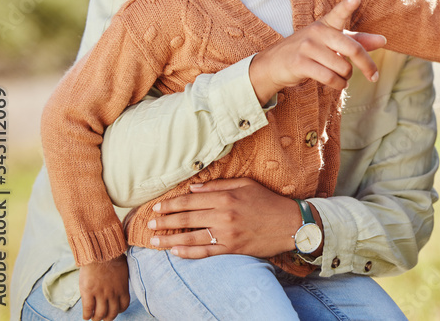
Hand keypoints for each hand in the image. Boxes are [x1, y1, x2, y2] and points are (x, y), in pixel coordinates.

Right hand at [78, 255, 129, 320]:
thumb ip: (121, 281)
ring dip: (96, 318)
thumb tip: (119, 286)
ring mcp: (100, 294)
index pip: (123, 306)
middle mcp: (112, 293)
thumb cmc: (111, 258)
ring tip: (94, 317)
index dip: (118, 310)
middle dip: (107, 318)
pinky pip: (88, 310)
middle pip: (112, 313)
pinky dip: (86, 315)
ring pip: (100, 314)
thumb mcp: (122, 271)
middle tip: (103, 317)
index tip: (114, 310)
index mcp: (122, 288)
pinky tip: (85, 316)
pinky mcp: (88, 292)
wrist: (100, 251)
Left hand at [147, 178, 304, 258]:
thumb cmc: (268, 201)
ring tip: (154, 241)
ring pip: (192, 238)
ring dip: (170, 240)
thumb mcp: (246, 185)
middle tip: (150, 224)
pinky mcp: (232, 249)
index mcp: (226, 197)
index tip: (157, 207)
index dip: (172, 204)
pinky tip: (176, 252)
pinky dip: (188, 253)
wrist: (290, 224)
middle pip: (187, 218)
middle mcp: (224, 215)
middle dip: (165, 221)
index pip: (191, 200)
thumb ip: (219, 185)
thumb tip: (194, 187)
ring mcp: (227, 234)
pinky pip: (205, 252)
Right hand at [248, 0, 386, 102]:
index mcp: (326, 24)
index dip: (347, 6)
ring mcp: (307, 47)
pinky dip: (338, 84)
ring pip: (342, 67)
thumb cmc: (309, 52)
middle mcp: (317, 32)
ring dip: (346, 77)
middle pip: (352, 48)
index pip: (338, 14)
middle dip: (367, 65)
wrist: (273, 65)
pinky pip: (329, 77)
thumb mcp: (331, 43)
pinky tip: (337, 83)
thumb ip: (357, 41)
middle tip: (374, 76)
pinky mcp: (300, 63)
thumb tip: (383, 40)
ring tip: (342, 77)